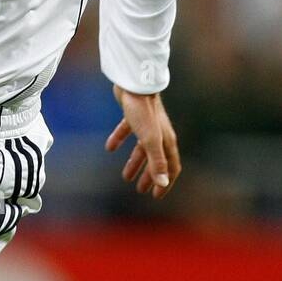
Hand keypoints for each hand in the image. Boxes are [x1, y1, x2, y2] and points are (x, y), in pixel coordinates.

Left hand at [105, 84, 180, 199]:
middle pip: (156, 160)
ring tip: (125, 176)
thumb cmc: (144, 111)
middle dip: (149, 176)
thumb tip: (162, 184)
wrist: (134, 84)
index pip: (171, 167)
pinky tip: (109, 148)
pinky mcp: (133, 116)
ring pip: (141, 149)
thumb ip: (156, 162)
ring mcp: (146, 125)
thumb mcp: (150, 140)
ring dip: (134, 163)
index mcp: (166, 141)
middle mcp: (159, 134)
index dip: (165, 183)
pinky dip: (119, 140)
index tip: (157, 195)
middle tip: (141, 190)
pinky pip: (126, 131)